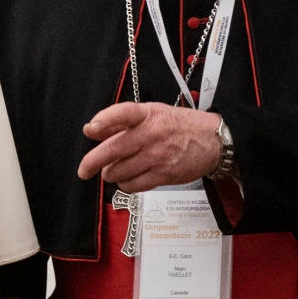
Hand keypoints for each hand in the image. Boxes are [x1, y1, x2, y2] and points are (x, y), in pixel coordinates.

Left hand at [77, 102, 221, 191]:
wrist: (214, 141)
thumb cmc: (179, 126)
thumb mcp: (152, 113)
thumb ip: (121, 121)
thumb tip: (92, 130)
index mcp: (148, 114)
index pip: (123, 113)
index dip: (105, 120)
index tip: (90, 129)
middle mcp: (151, 134)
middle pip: (114, 149)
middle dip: (92, 162)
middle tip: (83, 170)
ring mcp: (158, 156)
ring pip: (120, 171)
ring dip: (111, 174)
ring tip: (114, 170)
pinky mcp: (164, 175)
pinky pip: (134, 185)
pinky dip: (125, 184)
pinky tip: (128, 179)